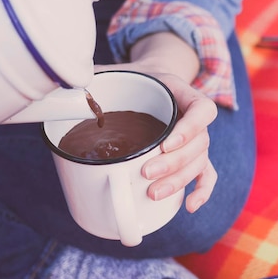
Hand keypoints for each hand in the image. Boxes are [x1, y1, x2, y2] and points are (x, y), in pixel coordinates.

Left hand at [95, 33, 217, 212]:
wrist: (146, 80)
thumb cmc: (130, 79)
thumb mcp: (114, 71)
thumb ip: (95, 79)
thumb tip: (71, 94)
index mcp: (181, 92)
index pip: (203, 109)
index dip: (190, 129)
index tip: (166, 144)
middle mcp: (193, 117)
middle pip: (199, 144)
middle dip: (173, 164)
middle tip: (146, 173)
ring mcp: (194, 138)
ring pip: (200, 163)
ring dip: (179, 181)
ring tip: (153, 193)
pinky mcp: (191, 156)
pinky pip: (206, 174)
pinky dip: (202, 191)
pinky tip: (189, 206)